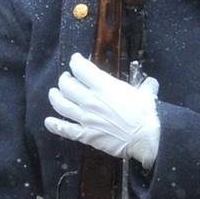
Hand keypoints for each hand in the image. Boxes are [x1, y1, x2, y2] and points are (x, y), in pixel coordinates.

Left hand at [45, 53, 160, 168]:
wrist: (146, 138)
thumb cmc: (146, 115)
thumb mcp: (146, 94)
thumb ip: (145, 86)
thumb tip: (151, 83)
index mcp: (103, 87)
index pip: (81, 69)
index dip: (75, 61)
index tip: (75, 60)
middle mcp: (90, 100)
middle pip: (66, 86)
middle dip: (64, 80)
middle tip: (66, 79)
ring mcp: (85, 118)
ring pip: (61, 105)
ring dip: (55, 97)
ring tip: (54, 93)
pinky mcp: (86, 134)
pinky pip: (65, 129)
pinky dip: (54, 125)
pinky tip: (49, 122)